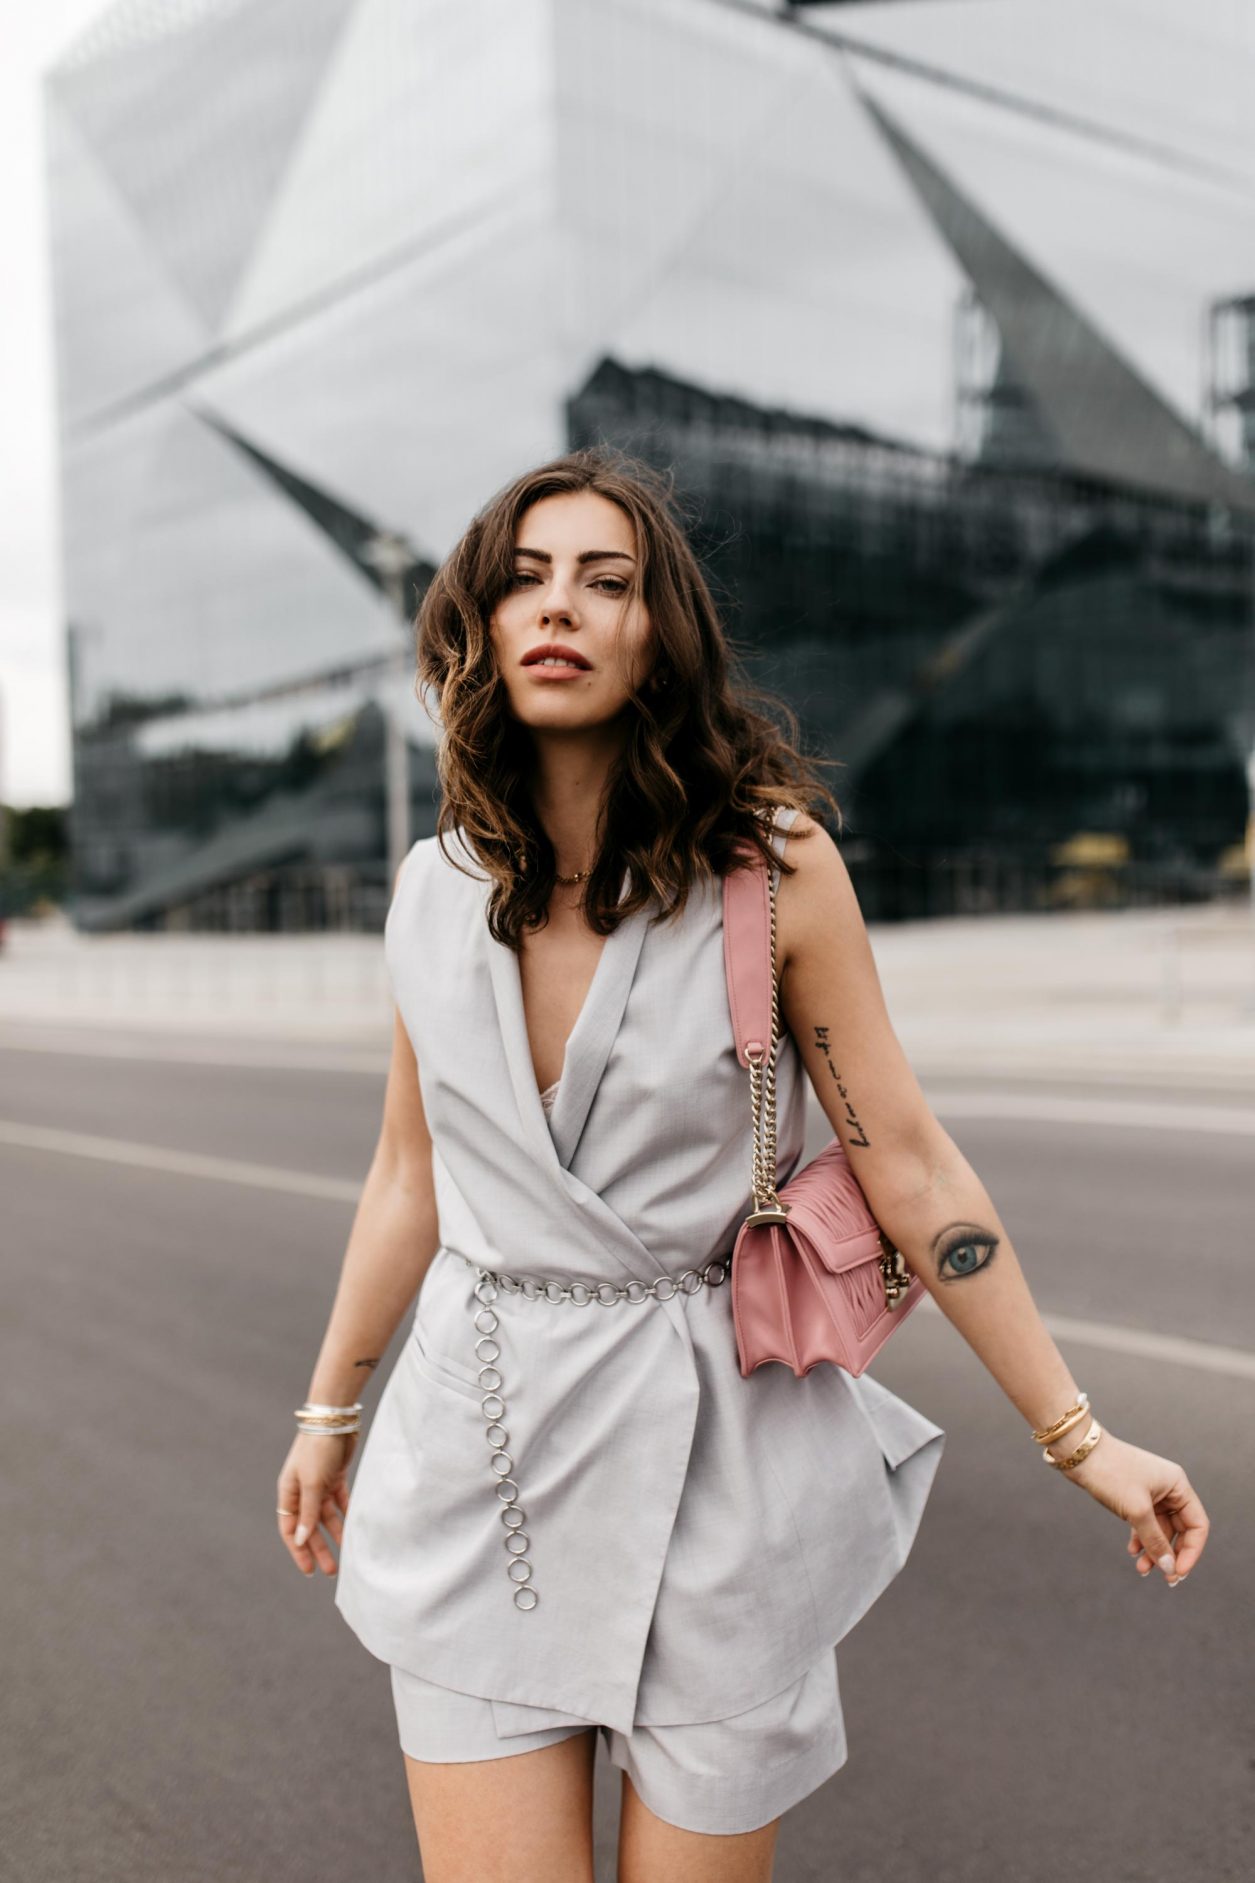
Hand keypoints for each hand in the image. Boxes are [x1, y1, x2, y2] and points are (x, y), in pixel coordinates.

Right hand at [277, 1431, 356, 1578]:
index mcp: (289, 1492)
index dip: (298, 1550)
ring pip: (326, 1517)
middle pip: (309, 1526)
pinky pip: (340, 1503)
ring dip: (335, 1535)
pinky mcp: (335, 1477)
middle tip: (330, 1571)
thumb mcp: (311, 1483)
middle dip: (319, 1548)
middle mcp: (302, 1491)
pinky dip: (346, 1515)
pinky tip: (355, 1529)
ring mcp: (319, 1484)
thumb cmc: (317, 1449)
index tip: (309, 1569)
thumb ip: (308, 1512)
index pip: (290, 1529)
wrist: (335, 1419)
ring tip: (346, 1555)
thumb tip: (300, 1540)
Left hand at [1057, 1428, 1208, 1585]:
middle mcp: (1169, 1488)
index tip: (1178, 1573)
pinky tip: (1132, 1552)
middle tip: (1163, 1578)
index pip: (1197, 1525)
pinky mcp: (1135, 1496)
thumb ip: (1155, 1541)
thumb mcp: (1137, 1511)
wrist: (1079, 1452)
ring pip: (1161, 1529)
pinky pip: (1146, 1524)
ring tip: (1141, 1569)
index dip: (1191, 1552)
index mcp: (1178, 1485)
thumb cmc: (1111, 1474)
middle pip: (1180, 1530)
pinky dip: (1141, 1539)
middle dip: (1171, 1554)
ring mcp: (1152, 1492)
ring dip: (1153, 1550)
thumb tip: (1171, 1569)